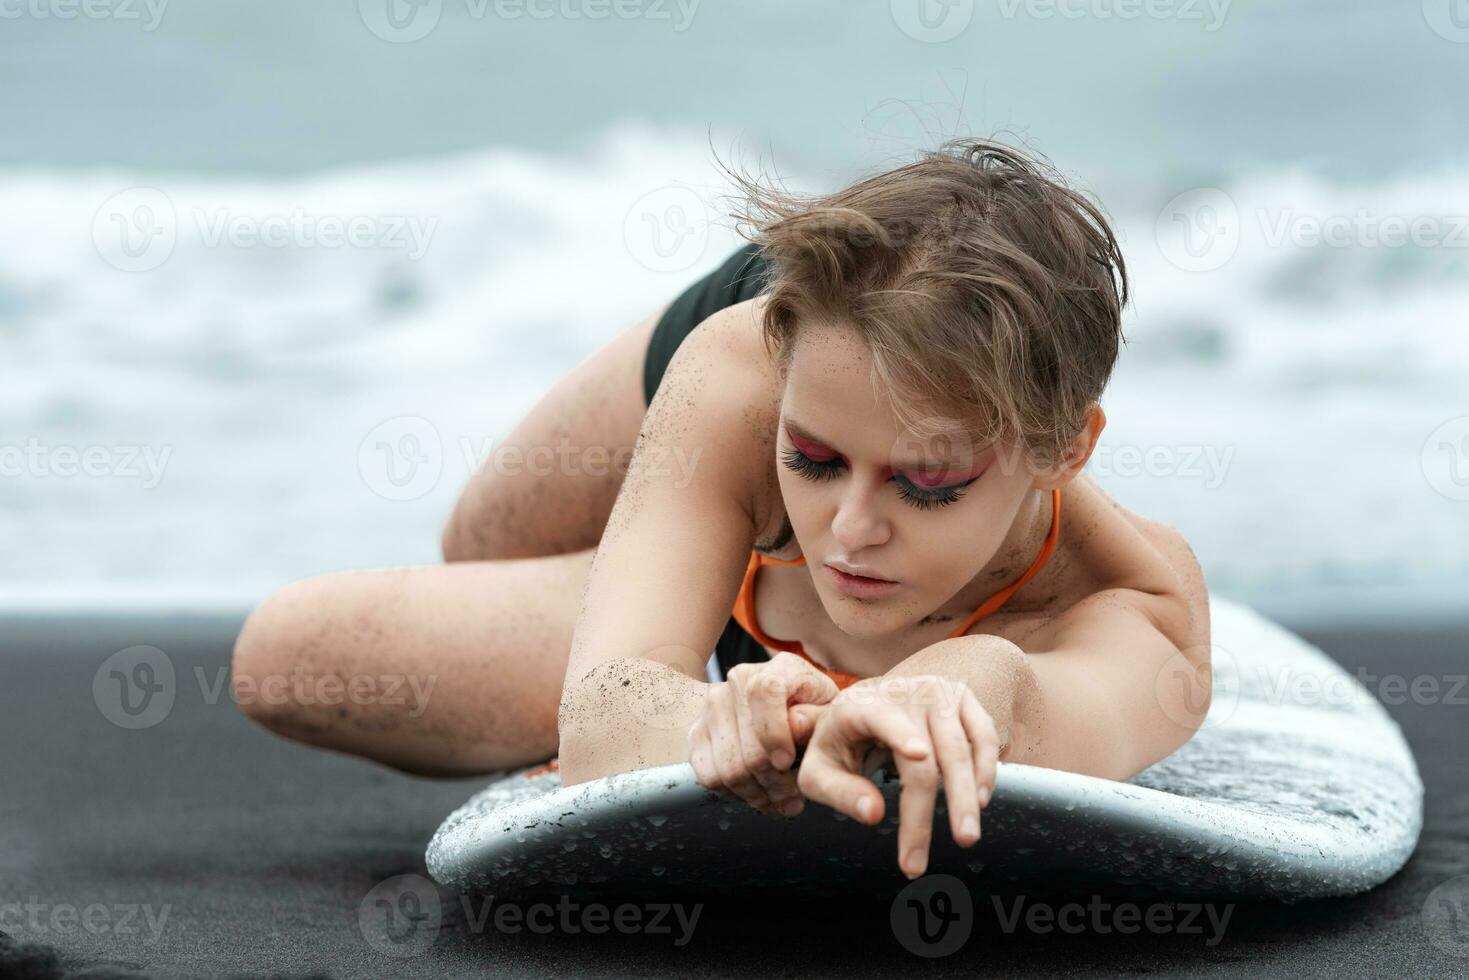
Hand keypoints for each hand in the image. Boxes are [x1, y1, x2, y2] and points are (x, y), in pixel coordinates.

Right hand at [687, 652, 839, 816]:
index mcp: (778, 668)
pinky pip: (709, 776)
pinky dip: (735, 794)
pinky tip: (758, 795)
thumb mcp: (829, 714)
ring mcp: (714, 705)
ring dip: (757, 795)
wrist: (785, 707)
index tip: (788, 762)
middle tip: (794, 799)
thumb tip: (795, 724)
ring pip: (729, 768)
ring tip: (780, 801)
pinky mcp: (697, 731)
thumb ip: (817, 719)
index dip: (775, 733)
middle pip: (748, 745)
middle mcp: (740, 680)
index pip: (764, 694)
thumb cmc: (814, 713)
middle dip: (775, 783)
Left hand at [795, 674, 1000, 878]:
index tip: (917, 755)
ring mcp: (936, 691)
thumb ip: (840, 793)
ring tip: (967, 835)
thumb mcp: (819, 771)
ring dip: (967, 795)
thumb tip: (874, 814)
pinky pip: (983, 736)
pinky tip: (980, 800)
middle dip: (933, 808)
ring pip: (961, 748)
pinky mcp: (960, 698)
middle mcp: (903, 692)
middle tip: (938, 850)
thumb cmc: (839, 745)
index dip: (901, 736)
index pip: (882, 720)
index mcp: (859, 705)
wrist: (862, 708)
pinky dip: (986, 769)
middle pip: (926, 755)